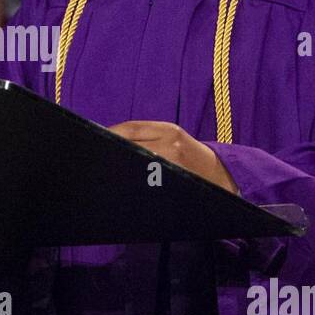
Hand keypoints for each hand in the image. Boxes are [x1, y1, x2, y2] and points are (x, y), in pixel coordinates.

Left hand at [107, 120, 238, 193]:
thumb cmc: (188, 155)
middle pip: (130, 146)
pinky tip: (121, 186)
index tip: (94, 139)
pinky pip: (144, 184)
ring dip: (118, 169)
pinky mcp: (171, 184)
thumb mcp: (172, 137)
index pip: (131, 128)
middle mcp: (171, 146)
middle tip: (94, 157)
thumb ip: (146, 136)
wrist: (220, 175)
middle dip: (111, 152)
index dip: (110, 133)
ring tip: (104, 172)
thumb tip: (107, 137)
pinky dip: (130, 183)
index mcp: (169, 130)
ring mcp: (172, 166)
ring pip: (135, 165)